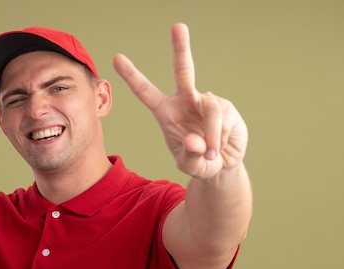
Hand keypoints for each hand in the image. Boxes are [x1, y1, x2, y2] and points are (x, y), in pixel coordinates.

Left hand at [112, 23, 247, 178]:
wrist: (221, 165)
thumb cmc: (197, 161)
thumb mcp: (188, 165)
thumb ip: (189, 155)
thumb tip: (195, 140)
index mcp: (165, 112)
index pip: (145, 91)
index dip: (132, 76)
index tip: (117, 58)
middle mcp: (185, 101)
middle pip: (183, 71)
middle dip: (181, 48)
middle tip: (178, 26)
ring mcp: (206, 102)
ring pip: (210, 109)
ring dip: (211, 135)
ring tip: (210, 153)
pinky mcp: (226, 107)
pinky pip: (223, 118)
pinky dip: (220, 137)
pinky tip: (219, 147)